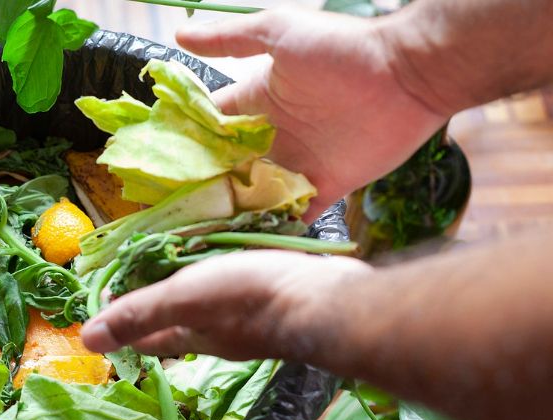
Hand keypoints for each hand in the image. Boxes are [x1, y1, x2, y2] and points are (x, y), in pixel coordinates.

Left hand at [81, 250, 371, 359]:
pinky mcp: (278, 300)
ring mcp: (252, 321)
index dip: (122, 321)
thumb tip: (86, 340)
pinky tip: (233, 259)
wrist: (329, 300)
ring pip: (211, 308)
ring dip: (194, 288)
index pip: (146, 337)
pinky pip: (242, 289)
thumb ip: (139, 314)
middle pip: (178, 323)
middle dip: (157, 302)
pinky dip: (228, 275)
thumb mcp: (184, 299)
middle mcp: (220, 336)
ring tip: (183, 258)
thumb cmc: (251, 298)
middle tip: (143, 269)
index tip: (107, 294)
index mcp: (192, 337)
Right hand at [177, 8, 448, 219]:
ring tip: (197, 236)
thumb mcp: (279, 32)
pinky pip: (294, 214)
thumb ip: (230, 39)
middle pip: (226, 168)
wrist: (409, 74)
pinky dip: (274, 229)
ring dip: (231, 212)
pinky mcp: (325, 186)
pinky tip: (246, 244)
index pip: (210, 127)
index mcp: (257, 102)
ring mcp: (298, 163)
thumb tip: (178, 36)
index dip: (184, 144)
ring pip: (253, 195)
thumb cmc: (343, 48)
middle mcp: (272, 136)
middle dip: (202, 187)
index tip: (155, 167)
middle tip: (169, 212)